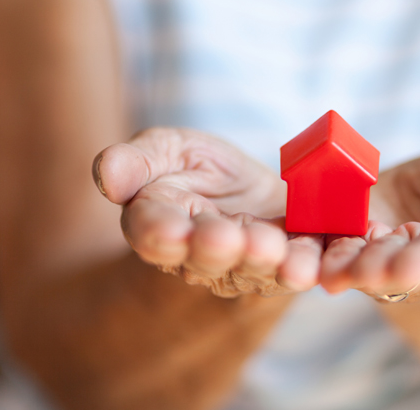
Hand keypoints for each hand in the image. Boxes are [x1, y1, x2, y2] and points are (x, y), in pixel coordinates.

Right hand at [93, 128, 321, 296]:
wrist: (251, 192)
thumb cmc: (199, 169)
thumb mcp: (166, 150)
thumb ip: (136, 161)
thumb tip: (105, 173)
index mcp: (161, 226)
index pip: (152, 233)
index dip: (159, 233)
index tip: (168, 230)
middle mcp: (202, 256)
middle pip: (206, 257)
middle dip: (217, 248)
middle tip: (227, 238)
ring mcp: (248, 265)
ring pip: (254, 269)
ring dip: (266, 262)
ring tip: (275, 252)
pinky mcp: (289, 263)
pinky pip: (300, 269)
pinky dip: (309, 268)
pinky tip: (314, 269)